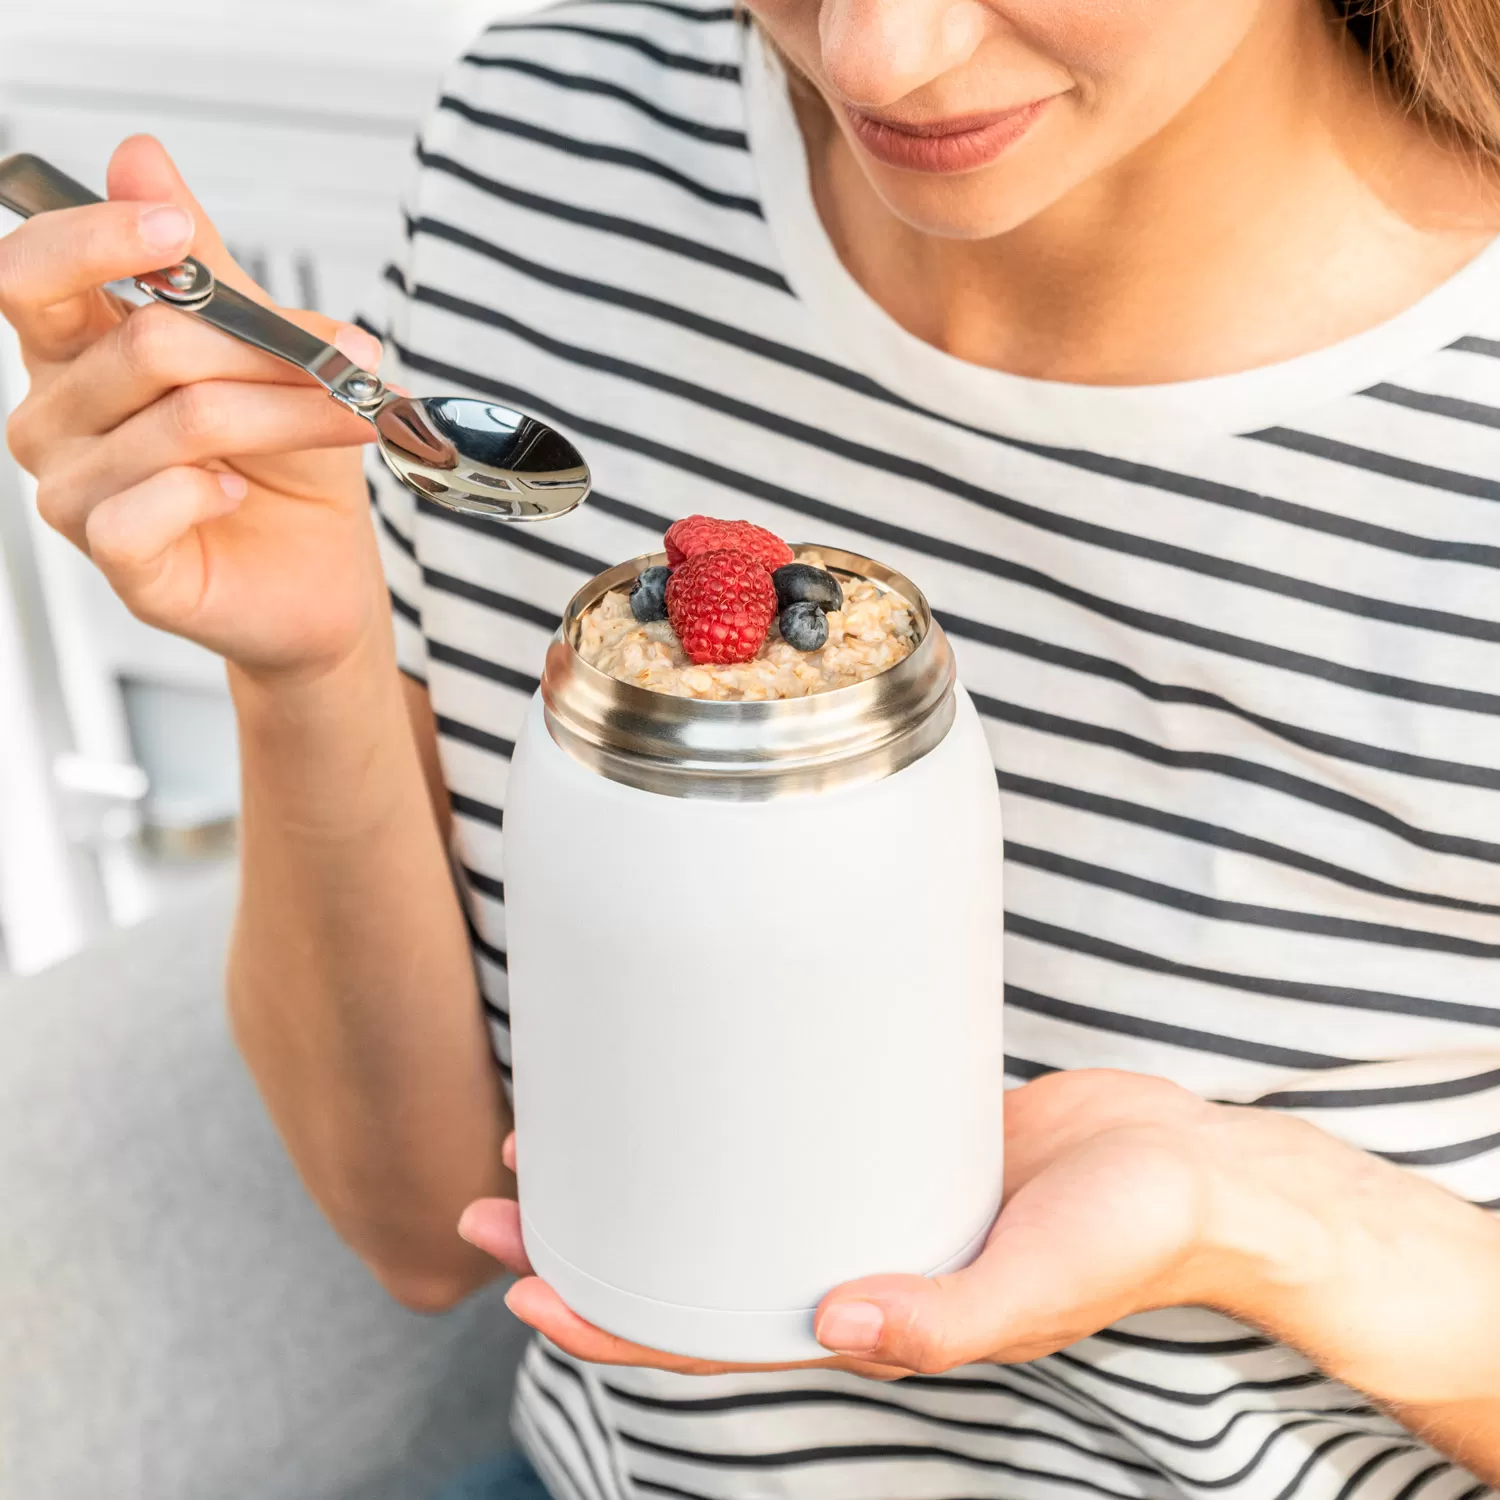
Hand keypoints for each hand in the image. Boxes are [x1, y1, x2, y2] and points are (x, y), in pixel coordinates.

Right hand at [1, 135, 387, 683]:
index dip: (95, 242)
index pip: (33, 273)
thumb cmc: (290, 463)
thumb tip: (140, 157)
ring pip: (176, 424)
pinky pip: (145, 510)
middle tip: (354, 362)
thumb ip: (204, 264)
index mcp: (77, 350)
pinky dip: (211, 494)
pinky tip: (240, 494)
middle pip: (148, 347)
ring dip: (285, 415)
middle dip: (269, 351)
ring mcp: (76, 490)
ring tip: (347, 419)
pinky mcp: (115, 559)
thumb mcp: (265, 348)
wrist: (323, 570)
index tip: (175, 233)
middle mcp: (58, 415)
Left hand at [460, 1069, 1499, 1410]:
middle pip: (693, 1257)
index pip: (713, 1331)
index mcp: (874, 1312)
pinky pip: (785, 1125)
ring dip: (646, 1168)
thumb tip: (839, 1327)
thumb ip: (951, 1317)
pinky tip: (686, 1076)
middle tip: (498, 1188)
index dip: (615, 1315)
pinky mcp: (889, 1122)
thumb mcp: (1048, 1277)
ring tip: (565, 1130)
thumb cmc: (1135, 1233)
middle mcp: (853, 1251)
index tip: (521, 1280)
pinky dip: (723, 1113)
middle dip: (595, 1234)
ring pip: (727, 1190)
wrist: (1198, 1165)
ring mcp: (866, 1185)